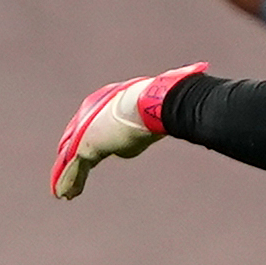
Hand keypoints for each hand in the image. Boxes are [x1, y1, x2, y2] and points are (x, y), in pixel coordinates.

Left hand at [52, 63, 205, 197]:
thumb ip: (181, 82)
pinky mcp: (87, 144)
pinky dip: (70, 180)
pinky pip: (75, 167)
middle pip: (81, 139)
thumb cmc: (163, 96)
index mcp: (113, 103)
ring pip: (74, 157)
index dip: (94, 137)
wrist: (152, 103)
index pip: (98, 121)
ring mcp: (89, 131)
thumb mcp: (171, 90)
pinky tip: (63, 194)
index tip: (91, 151)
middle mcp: (96, 116)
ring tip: (64, 192)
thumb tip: (201, 70)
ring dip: (70, 175)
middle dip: (75, 156)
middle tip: (72, 168)